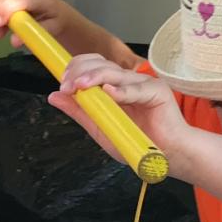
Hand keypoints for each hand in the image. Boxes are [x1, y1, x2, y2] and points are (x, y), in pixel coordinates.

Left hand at [51, 54, 193, 164]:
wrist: (167, 157)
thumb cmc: (137, 142)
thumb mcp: (100, 128)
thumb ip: (79, 111)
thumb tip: (54, 96)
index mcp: (114, 86)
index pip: (93, 65)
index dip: (76, 69)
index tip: (63, 83)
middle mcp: (127, 81)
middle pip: (101, 64)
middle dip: (80, 71)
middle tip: (68, 86)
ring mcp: (143, 83)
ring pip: (115, 73)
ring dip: (94, 78)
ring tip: (80, 86)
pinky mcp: (157, 91)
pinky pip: (136, 89)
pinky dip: (122, 91)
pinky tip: (110, 94)